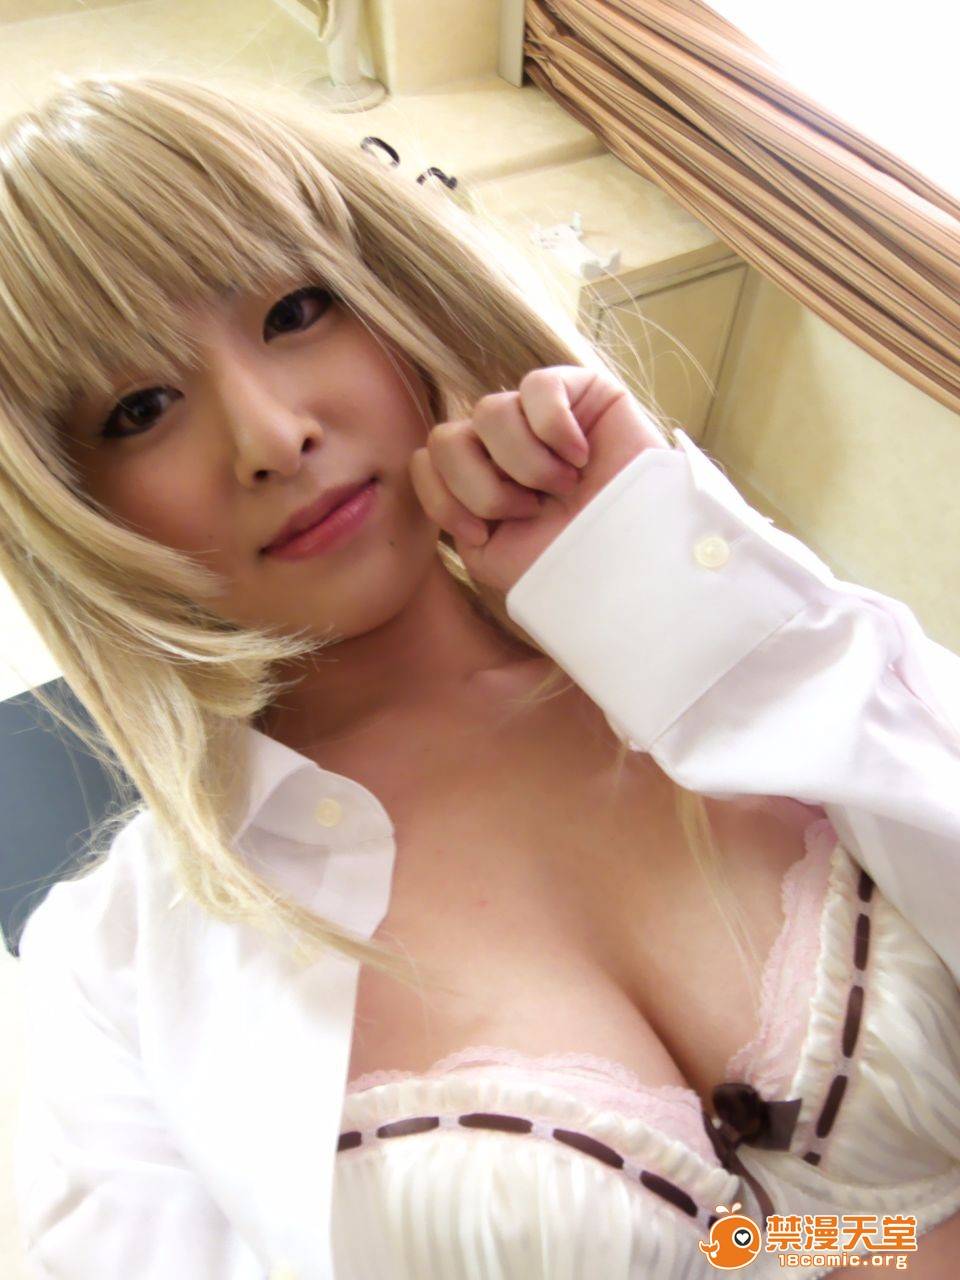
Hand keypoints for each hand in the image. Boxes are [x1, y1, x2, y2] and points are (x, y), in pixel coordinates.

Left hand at [408, 364, 671, 593]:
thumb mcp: (488, 551)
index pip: (425, 461)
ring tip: (562, 488)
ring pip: (488, 412)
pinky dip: (553, 427)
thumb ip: (451, 505)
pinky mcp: (582, 393)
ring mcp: (540, 417)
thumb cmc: (565, 566)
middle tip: (531, 512)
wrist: (630, 569)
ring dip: (522, 463)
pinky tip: (579, 457)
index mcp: (477, 479)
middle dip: (482, 487)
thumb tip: (425, 458)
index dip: (445, 499)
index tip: (484, 535)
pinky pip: (538, 386)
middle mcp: (502, 444)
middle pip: (446, 438)